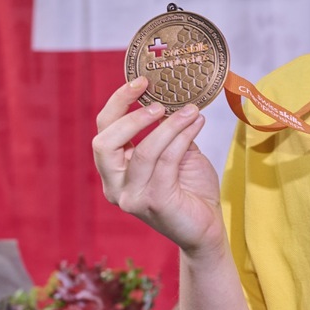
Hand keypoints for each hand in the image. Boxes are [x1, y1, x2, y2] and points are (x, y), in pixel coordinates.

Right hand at [93, 77, 223, 255]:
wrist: (206, 227)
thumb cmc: (190, 190)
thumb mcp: (176, 153)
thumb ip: (166, 132)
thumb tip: (172, 97)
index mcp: (113, 171)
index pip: (103, 131)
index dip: (118, 103)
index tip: (141, 81)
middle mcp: (114, 186)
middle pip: (105, 142)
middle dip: (131, 115)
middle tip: (160, 101)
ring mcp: (131, 197)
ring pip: (142, 150)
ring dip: (169, 125)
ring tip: (191, 110)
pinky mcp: (154, 203)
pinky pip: (166, 161)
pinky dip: (182, 137)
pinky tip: (197, 124)